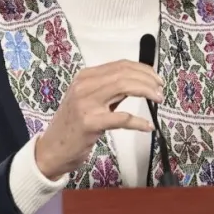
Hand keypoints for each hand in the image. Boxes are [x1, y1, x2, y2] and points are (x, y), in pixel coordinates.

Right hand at [35, 60, 162, 179]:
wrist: (52, 149)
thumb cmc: (73, 126)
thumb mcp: (88, 101)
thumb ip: (110, 91)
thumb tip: (138, 83)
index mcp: (86, 77)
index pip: (121, 65)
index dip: (143, 69)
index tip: (156, 78)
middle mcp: (85, 85)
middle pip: (125, 73)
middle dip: (148, 80)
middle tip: (160, 90)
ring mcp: (86, 103)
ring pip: (124, 87)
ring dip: (147, 92)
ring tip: (158, 99)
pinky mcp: (90, 123)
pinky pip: (122, 118)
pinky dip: (139, 122)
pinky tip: (147, 126)